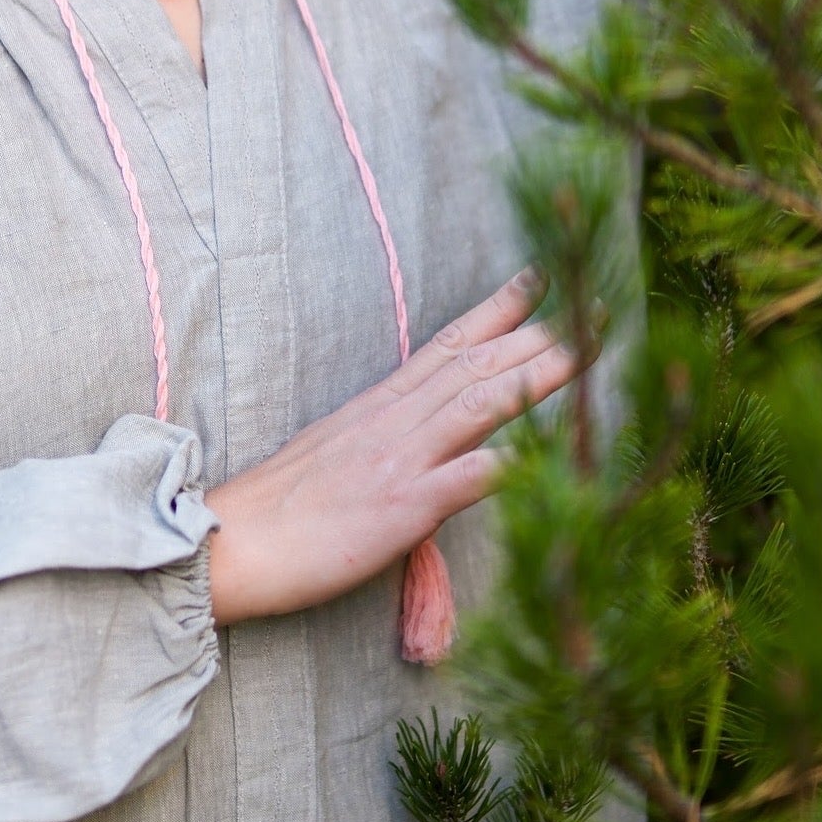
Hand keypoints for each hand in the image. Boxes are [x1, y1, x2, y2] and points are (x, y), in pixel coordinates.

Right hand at [205, 267, 592, 626]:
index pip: (449, 344)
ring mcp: (400, 459)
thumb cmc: (276, 509)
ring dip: (540, 374)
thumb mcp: (335, 457)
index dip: (499, 310)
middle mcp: (394, 420)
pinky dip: (513, 462)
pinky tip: (554, 450)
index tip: (541, 279)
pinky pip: (467, 478)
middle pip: (478, 362)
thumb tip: (414, 445)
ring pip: (481, 402)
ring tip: (590, 350)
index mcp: (378, 407)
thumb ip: (381, 443)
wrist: (227, 542)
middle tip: (594, 302)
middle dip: (540, 331)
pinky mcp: (401, 507)